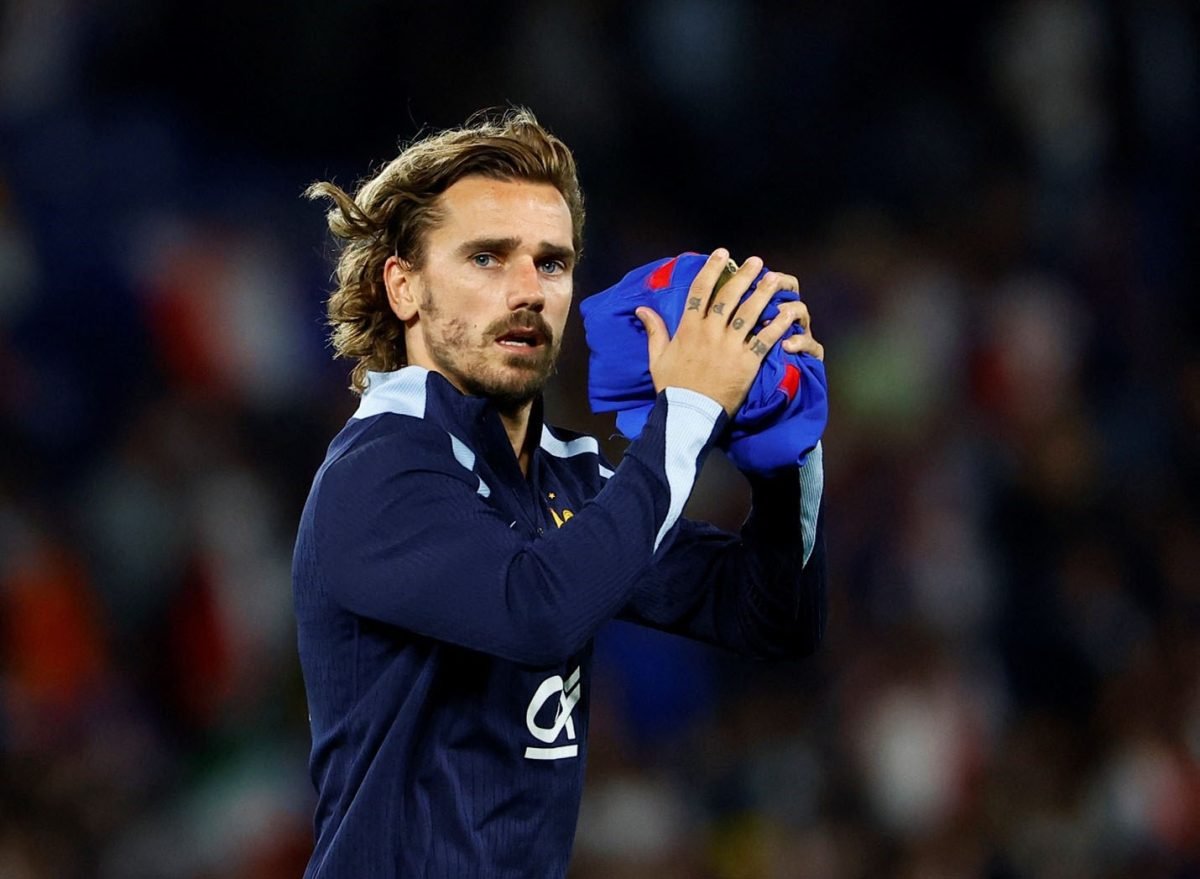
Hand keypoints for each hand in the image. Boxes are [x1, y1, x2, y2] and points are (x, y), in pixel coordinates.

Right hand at [635, 249, 822, 416]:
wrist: (689, 413)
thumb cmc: (672, 386)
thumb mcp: (657, 357)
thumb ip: (654, 330)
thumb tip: (642, 309)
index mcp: (689, 328)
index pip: (700, 291)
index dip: (711, 269)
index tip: (721, 254)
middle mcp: (711, 332)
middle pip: (729, 297)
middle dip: (743, 276)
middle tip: (756, 261)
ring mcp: (730, 346)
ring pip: (750, 313)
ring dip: (763, 293)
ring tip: (774, 278)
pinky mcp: (747, 362)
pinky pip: (765, 339)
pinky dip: (777, 326)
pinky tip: (787, 314)